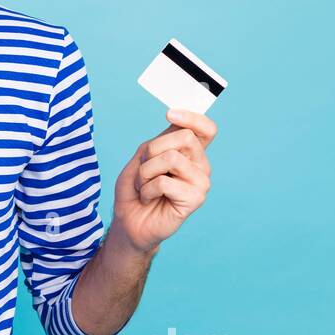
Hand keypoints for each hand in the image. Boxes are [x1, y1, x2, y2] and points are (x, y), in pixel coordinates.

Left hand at [113, 108, 216, 254]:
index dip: (192, 117)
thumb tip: (177, 124)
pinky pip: (165, 182)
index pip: (206, 128)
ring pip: (172, 158)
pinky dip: (148, 189)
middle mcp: (200, 165)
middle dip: (153, 149)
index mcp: (190, 152)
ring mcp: (201, 182)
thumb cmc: (135, 189)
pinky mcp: (196, 199)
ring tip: (145, 186)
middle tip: (144, 168)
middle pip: (185, 137)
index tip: (169, 115)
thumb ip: (161, 140)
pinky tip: (149, 198)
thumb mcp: (142, 156)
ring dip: (146, 172)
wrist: (128, 220)